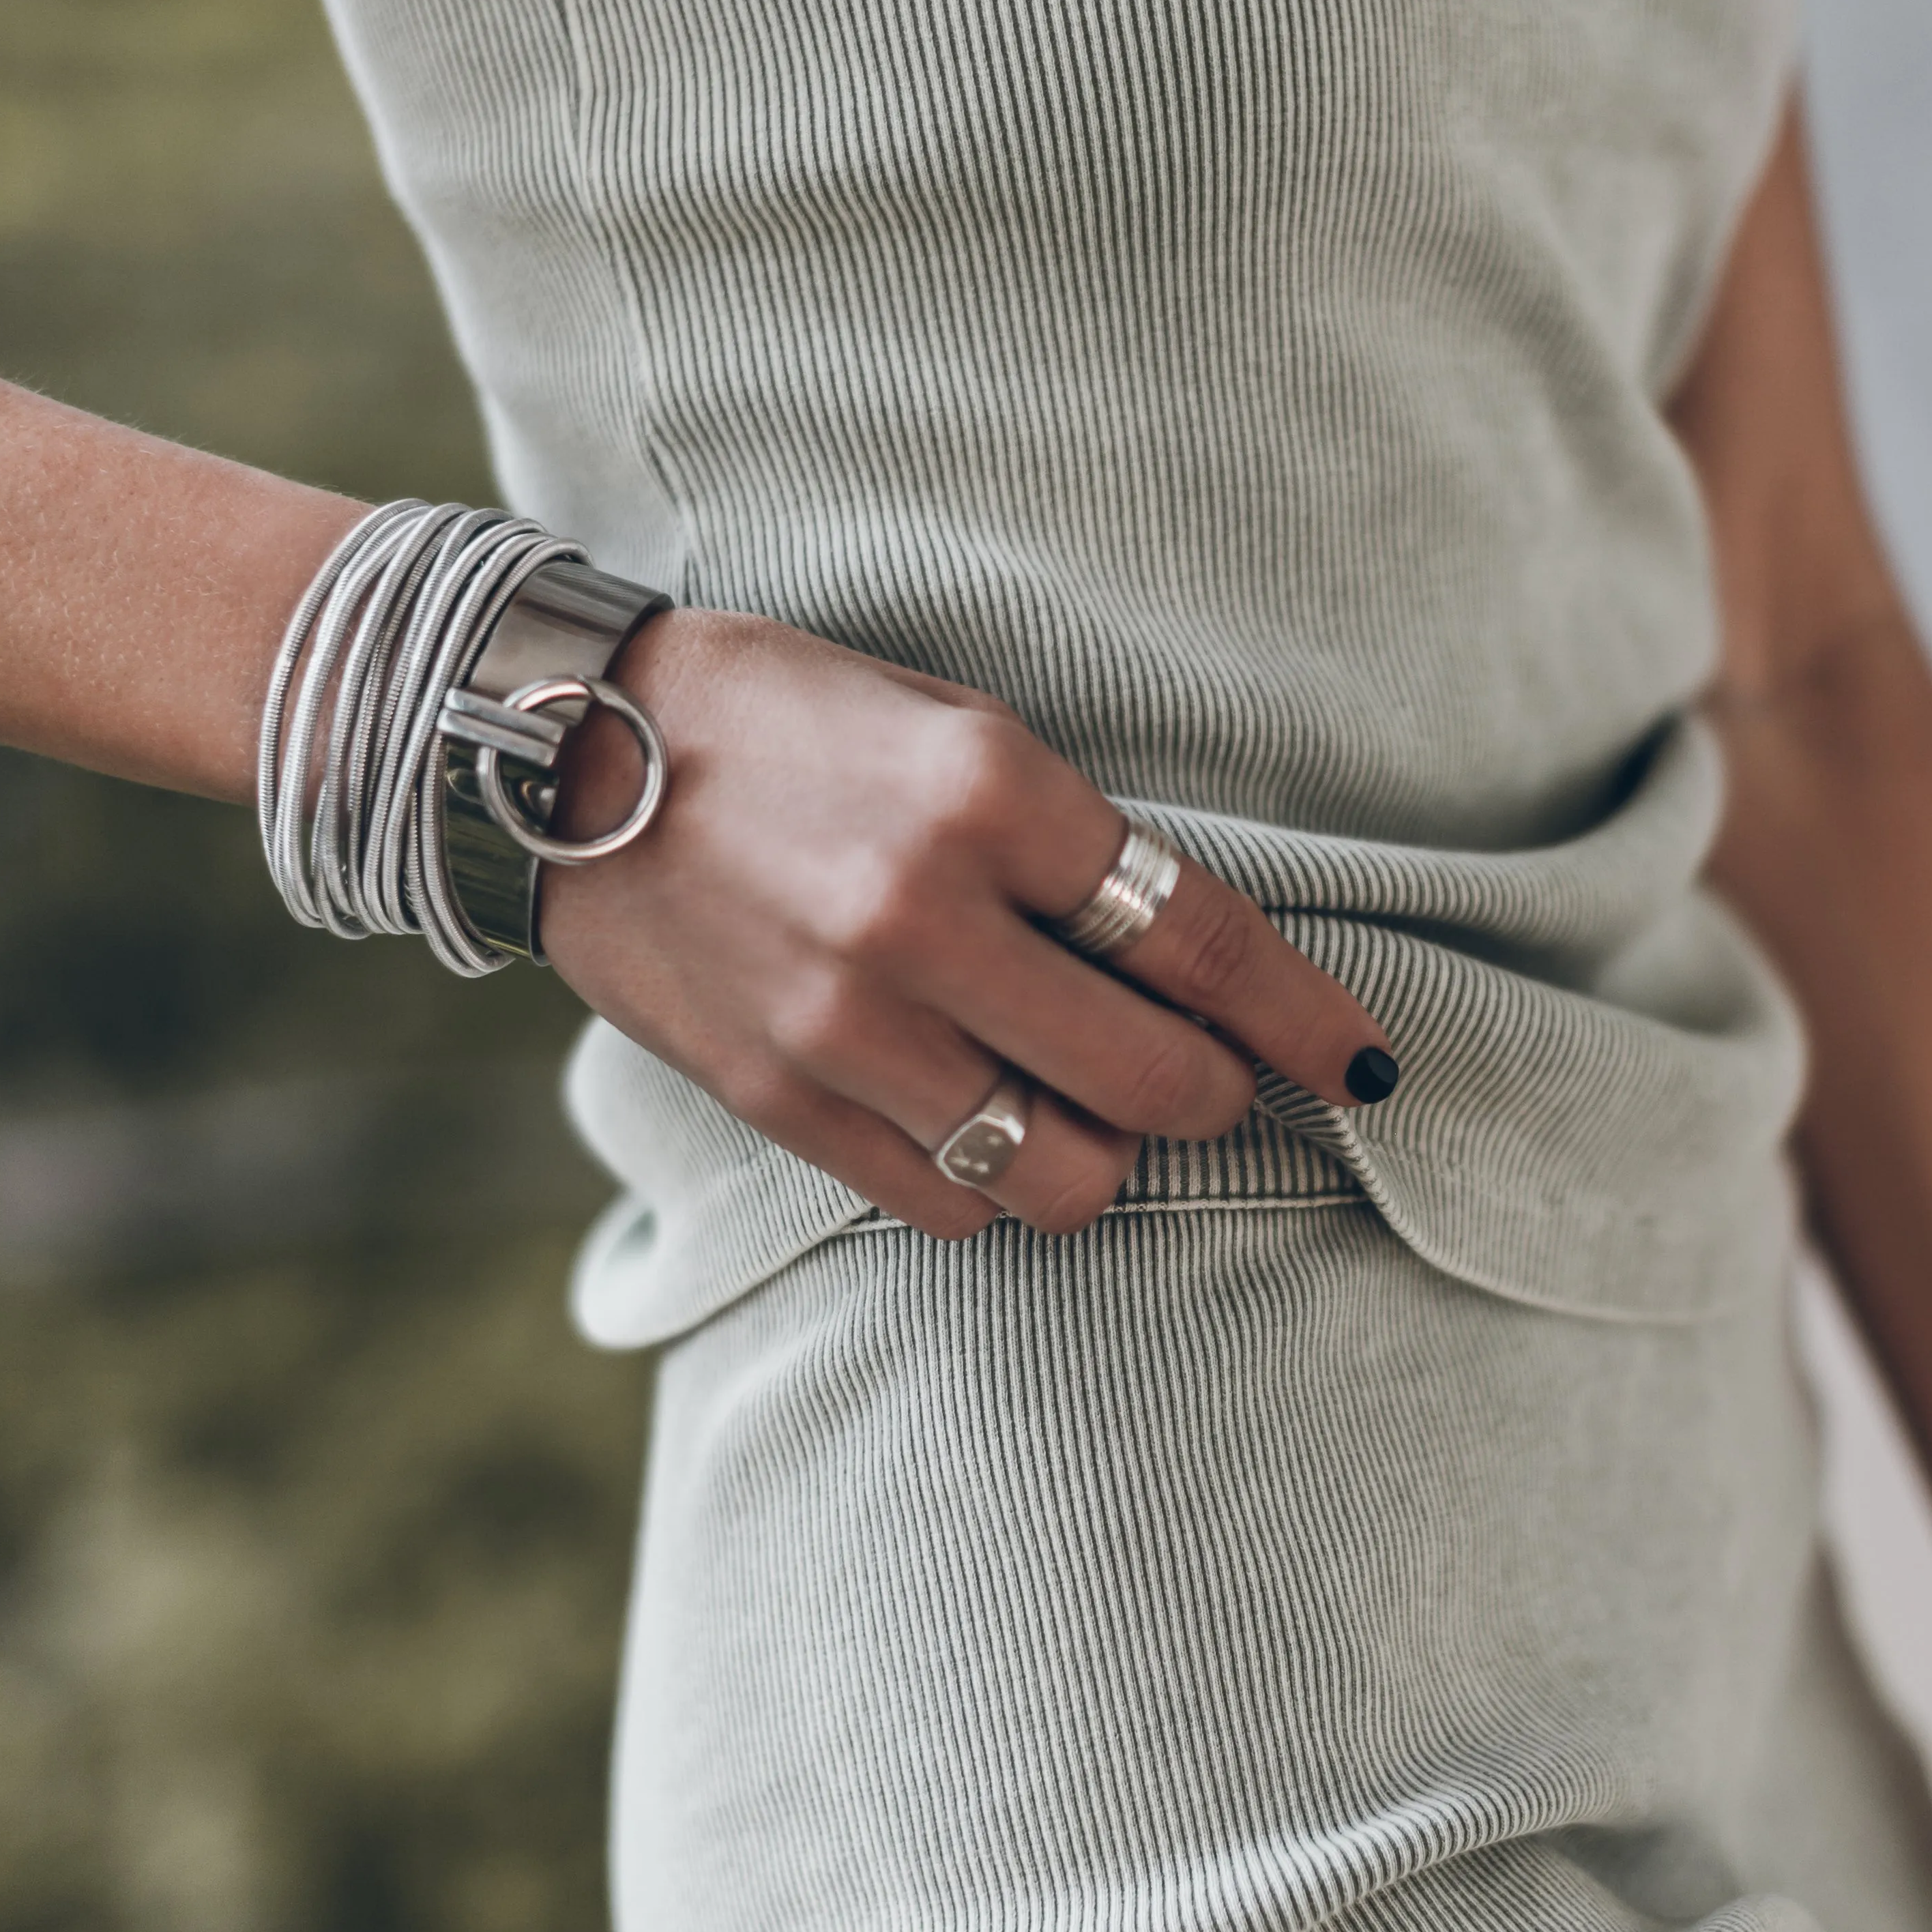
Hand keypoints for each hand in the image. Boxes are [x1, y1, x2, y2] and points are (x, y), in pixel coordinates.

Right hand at [533, 609, 1393, 1239]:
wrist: (563, 757)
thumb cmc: (791, 724)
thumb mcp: (955, 730)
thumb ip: (1079, 847)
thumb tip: (1206, 976)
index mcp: (991, 792)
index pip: (1206, 941)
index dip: (1307, 1020)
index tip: (1368, 1067)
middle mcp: (925, 915)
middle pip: (1156, 1083)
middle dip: (1218, 1097)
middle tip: (1212, 1080)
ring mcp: (847, 1021)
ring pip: (1064, 1174)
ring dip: (1111, 1157)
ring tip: (1092, 1109)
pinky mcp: (780, 1098)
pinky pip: (950, 1207)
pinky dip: (998, 1187)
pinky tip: (983, 1123)